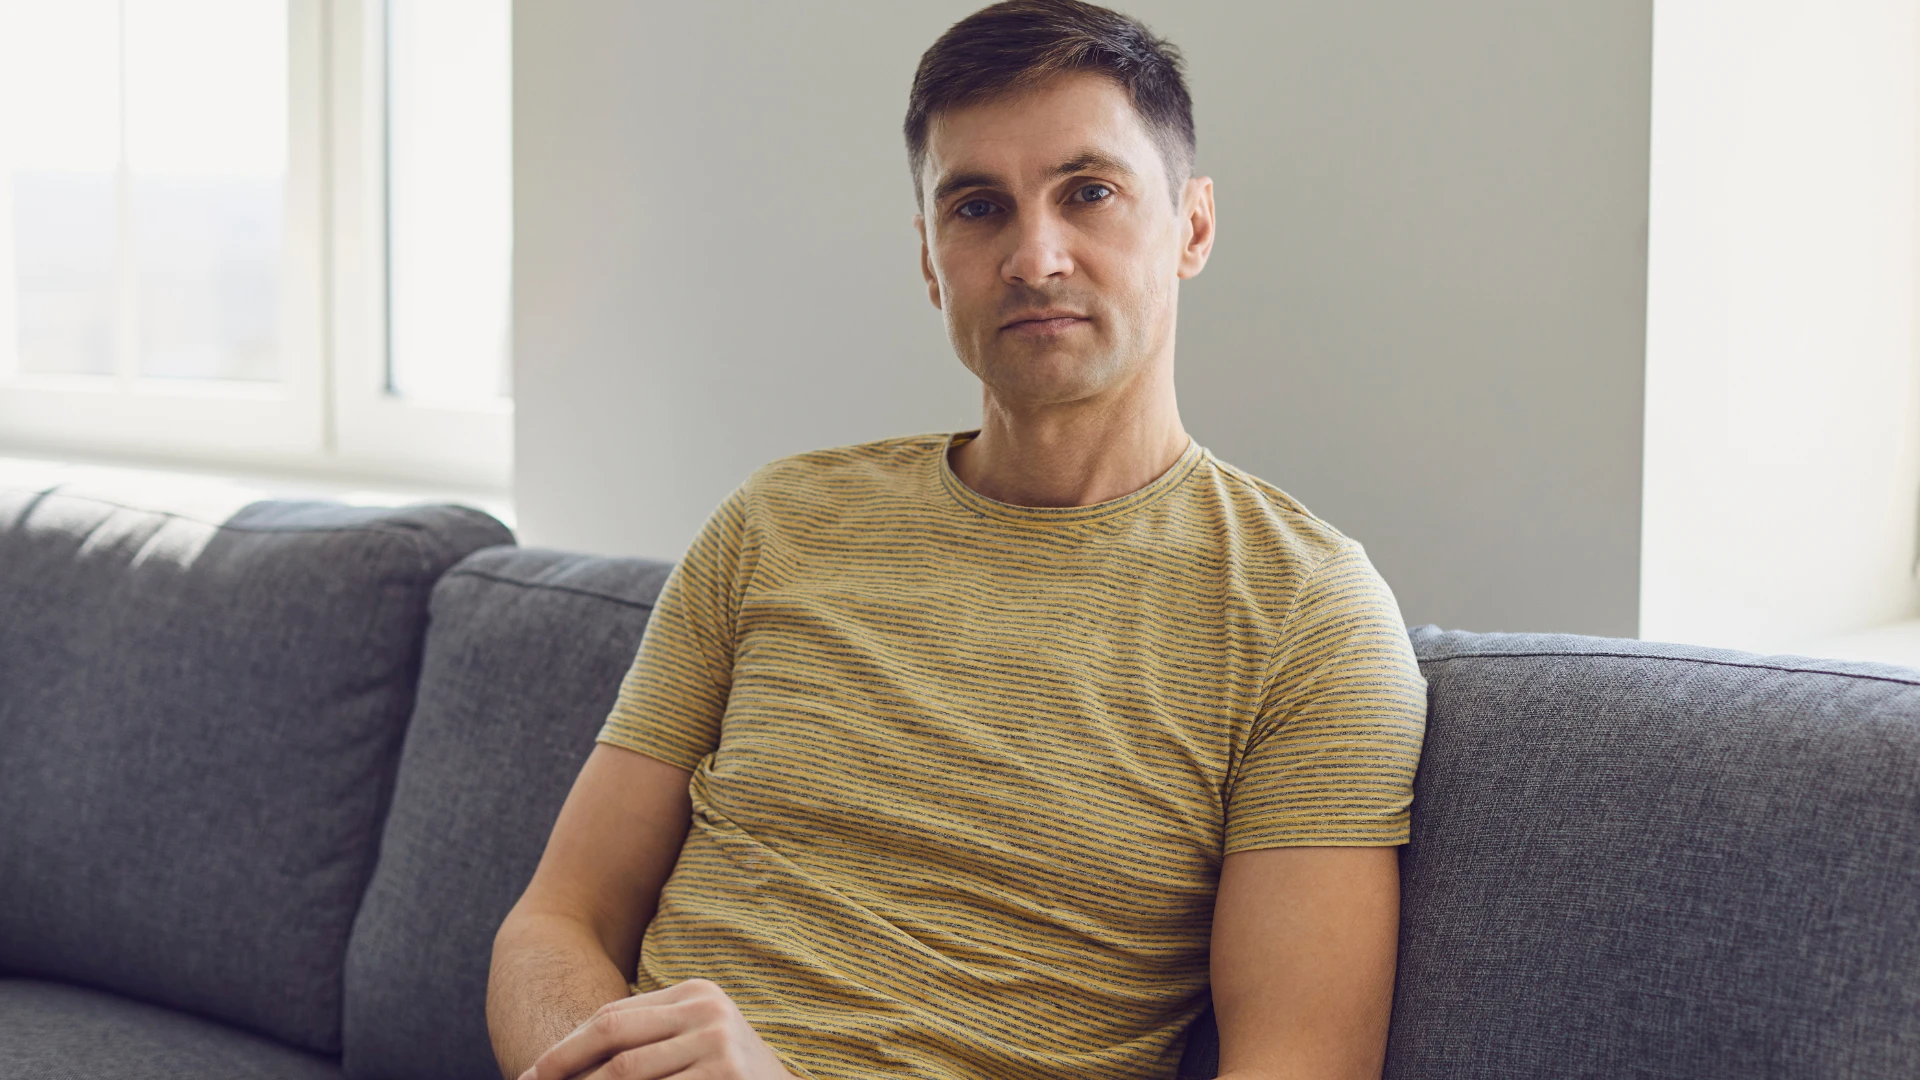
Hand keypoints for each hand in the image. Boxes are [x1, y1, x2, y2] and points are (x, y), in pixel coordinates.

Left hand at [519, 978, 797, 1079]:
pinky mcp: (727, 1077)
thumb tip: (564, 1065)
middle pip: (614, 1043)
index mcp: (695, 994)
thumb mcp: (693, 1045)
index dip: (566, 1049)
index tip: (531, 1075)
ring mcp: (719, 1045)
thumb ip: (645, 1042)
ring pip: (627, 1076)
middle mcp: (707, 1011)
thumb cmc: (729, 1076)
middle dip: (564, 1070)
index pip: (612, 1017)